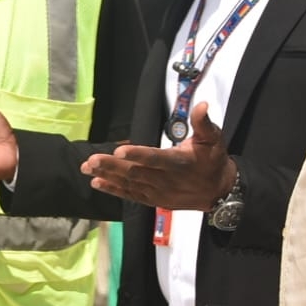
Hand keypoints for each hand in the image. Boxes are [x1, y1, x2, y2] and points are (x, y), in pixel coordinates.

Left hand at [80, 101, 234, 210]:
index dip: (138, 155)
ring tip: (87, 168)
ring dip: (107, 176)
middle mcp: (166, 179)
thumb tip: (202, 105)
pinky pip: (131, 195)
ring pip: (130, 184)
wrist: (218, 192)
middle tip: (92, 159)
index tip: (120, 151)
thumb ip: (204, 123)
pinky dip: (113, 190)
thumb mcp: (214, 139)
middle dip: (112, 166)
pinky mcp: (153, 199)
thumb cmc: (213, 161)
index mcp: (180, 162)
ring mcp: (158, 192)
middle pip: (136, 172)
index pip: (156, 158)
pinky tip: (97, 183)